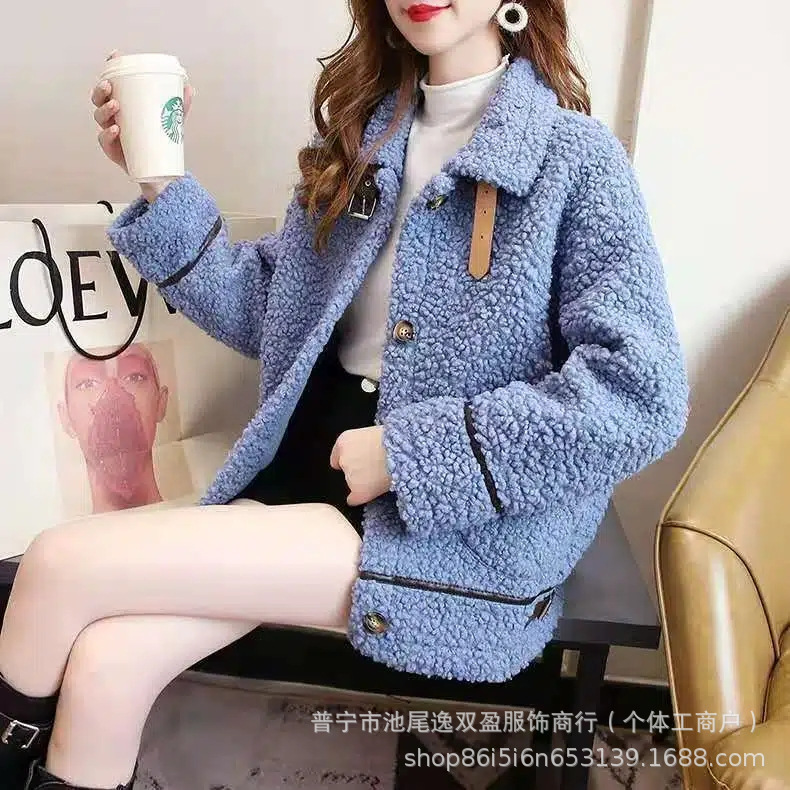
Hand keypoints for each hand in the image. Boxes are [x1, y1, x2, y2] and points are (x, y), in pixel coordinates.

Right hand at [91, 50, 194, 201]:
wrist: (158, 172)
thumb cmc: (159, 141)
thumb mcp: (171, 121)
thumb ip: (180, 106)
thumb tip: (190, 88)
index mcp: (123, 104)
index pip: (112, 83)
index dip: (110, 68)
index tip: (114, 56)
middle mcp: (113, 116)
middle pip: (99, 98)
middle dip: (101, 89)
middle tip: (109, 86)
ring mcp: (110, 132)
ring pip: (99, 116)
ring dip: (105, 109)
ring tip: (116, 106)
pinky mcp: (113, 150)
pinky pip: (104, 141)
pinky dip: (107, 134)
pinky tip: (115, 129)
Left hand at [329, 426, 391, 506]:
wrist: (407, 452)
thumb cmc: (397, 440)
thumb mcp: (374, 433)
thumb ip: (362, 444)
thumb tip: (363, 454)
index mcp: (345, 440)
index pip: (337, 455)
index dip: (350, 458)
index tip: (356, 461)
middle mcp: (344, 458)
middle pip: (345, 469)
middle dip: (357, 469)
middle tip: (375, 465)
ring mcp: (350, 476)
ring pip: (352, 483)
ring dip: (363, 481)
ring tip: (381, 474)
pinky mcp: (359, 491)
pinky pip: (353, 499)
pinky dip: (359, 498)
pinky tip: (372, 491)